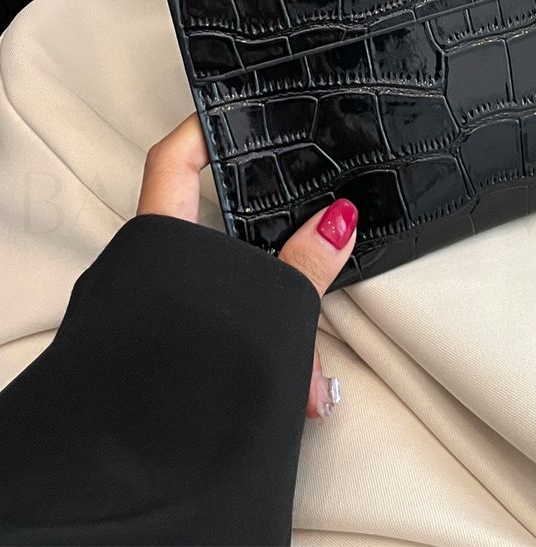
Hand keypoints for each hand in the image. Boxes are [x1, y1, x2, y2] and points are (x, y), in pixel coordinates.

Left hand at [137, 113, 355, 420]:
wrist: (154, 470)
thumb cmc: (186, 383)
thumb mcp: (267, 310)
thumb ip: (306, 264)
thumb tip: (340, 219)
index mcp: (163, 244)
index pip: (173, 162)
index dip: (202, 129)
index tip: (235, 106)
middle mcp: (156, 275)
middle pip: (215, 232)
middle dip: (274, 245)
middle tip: (308, 218)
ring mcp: (165, 317)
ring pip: (232, 298)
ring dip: (280, 325)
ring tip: (314, 368)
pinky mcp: (177, 355)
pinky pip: (231, 340)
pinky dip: (268, 359)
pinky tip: (304, 391)